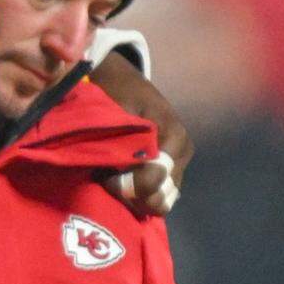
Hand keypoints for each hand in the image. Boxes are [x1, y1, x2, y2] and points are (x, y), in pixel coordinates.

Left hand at [90, 53, 193, 215]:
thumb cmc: (119, 93)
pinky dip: (140, 197)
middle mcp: (181, 153)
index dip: (126, 185)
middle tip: (106, 181)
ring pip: (162, 201)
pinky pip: (161, 196)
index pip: (154, 177)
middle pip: (161, 196)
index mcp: (173, 136)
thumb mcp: (117, 109)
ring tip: (113, 182)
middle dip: (131, 196)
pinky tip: (120, 185)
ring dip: (135, 200)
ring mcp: (179, 164)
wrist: (125, 82)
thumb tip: (115, 169)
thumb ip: (120, 139)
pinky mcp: (173, 171)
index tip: (102, 176)